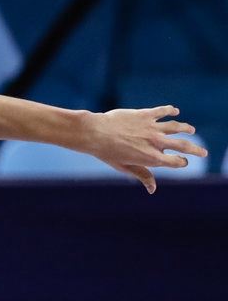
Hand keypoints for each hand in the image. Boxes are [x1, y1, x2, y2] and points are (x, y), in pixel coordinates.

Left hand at [83, 105, 207, 193]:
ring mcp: (152, 128)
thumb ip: (142, 175)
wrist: (96, 133)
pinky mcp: (146, 115)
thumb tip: (153, 189)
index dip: (182, 163)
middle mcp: (156, 143)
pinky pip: (164, 111)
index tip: (183, 162)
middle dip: (196, 150)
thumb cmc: (107, 153)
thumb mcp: (125, 167)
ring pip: (177, 127)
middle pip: (183, 146)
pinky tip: (175, 111)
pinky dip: (171, 110)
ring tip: (191, 130)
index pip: (176, 162)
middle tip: (203, 152)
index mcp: (151, 158)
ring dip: (187, 129)